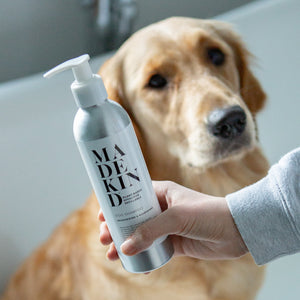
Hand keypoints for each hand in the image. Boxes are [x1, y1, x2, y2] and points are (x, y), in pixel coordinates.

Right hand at [99, 181, 247, 260]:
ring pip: (141, 235)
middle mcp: (163, 208)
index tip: (102, 216)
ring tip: (112, 255)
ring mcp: (168, 226)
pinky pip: (154, 249)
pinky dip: (144, 257)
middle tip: (103, 239)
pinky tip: (136, 265)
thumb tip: (125, 246)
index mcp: (162, 193)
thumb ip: (151, 231)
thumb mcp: (177, 217)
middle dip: (117, 227)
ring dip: (126, 244)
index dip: (116, 205)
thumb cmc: (208, 213)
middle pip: (133, 217)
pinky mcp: (175, 242)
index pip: (133, 196)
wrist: (236, 230)